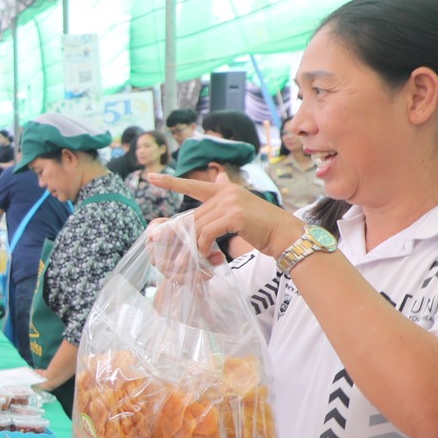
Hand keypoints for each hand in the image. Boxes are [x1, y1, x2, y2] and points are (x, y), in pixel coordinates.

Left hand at [148, 173, 304, 263]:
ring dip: (192, 245)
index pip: (194, 185)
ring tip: (190, 259)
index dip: (171, 182)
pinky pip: (206, 234)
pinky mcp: (234, 216)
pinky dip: (202, 247)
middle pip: (193, 215)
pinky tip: (204, 255)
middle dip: (182, 234)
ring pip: (198, 226)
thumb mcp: (239, 213)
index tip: (151, 177)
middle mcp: (226, 192)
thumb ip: (222, 205)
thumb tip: (217, 180)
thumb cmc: (262, 228)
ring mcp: (230, 202)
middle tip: (169, 247)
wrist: (285, 235)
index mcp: (226, 189)